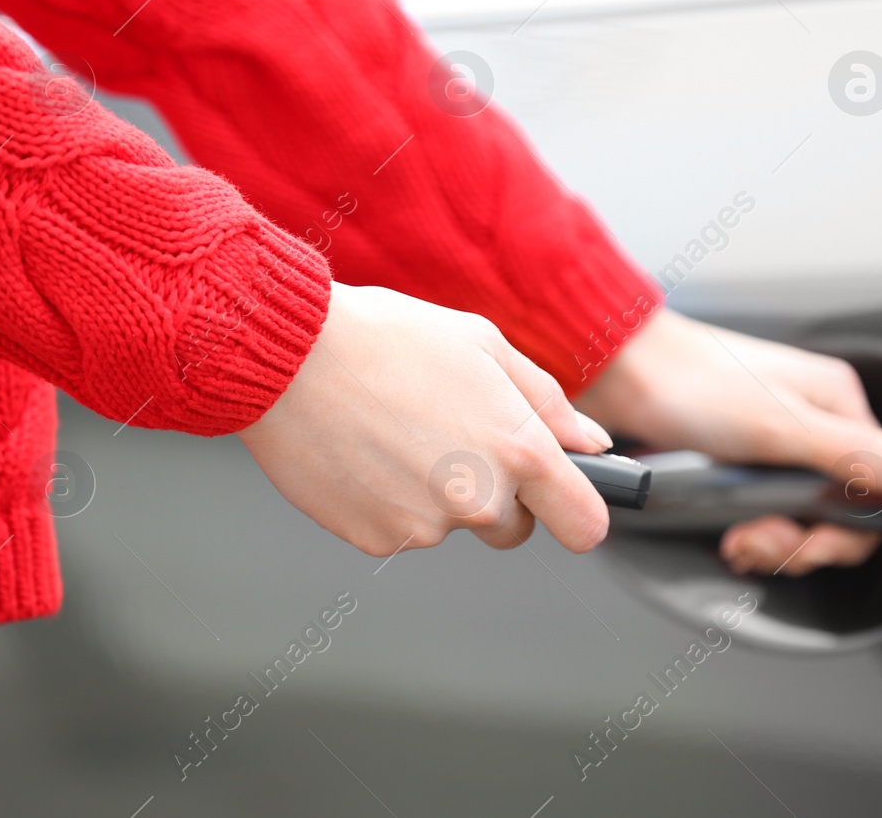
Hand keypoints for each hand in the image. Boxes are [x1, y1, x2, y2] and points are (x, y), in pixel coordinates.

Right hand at [239, 282, 613, 556]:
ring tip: (400, 431)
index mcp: (519, 449)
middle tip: (453, 438)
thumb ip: (549, 403)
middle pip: (512, 529)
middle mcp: (478, 499)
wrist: (290, 357)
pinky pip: (401, 530)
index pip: (584, 524)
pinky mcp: (376, 541)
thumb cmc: (385, 340)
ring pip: (451, 526)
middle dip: (497, 495)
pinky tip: (370, 453)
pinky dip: (391, 502)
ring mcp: (425, 527)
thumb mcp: (486, 346)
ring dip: (436, 494)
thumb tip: (590, 442)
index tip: (567, 501)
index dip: (579, 512)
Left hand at [577, 308, 881, 575]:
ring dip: (772, 541)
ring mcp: (777, 445)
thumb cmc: (690, 382)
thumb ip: (855, 455)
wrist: (616, 370)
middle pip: (840, 513)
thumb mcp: (779, 426)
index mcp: (840, 406)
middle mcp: (815, 424)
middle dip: (801, 542)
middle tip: (759, 544)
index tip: (804, 546)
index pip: (878, 492)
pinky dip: (750, 531)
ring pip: (801, 518)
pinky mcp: (741, 462)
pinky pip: (765, 512)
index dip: (843, 532)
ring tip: (737, 542)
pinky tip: (728, 535)